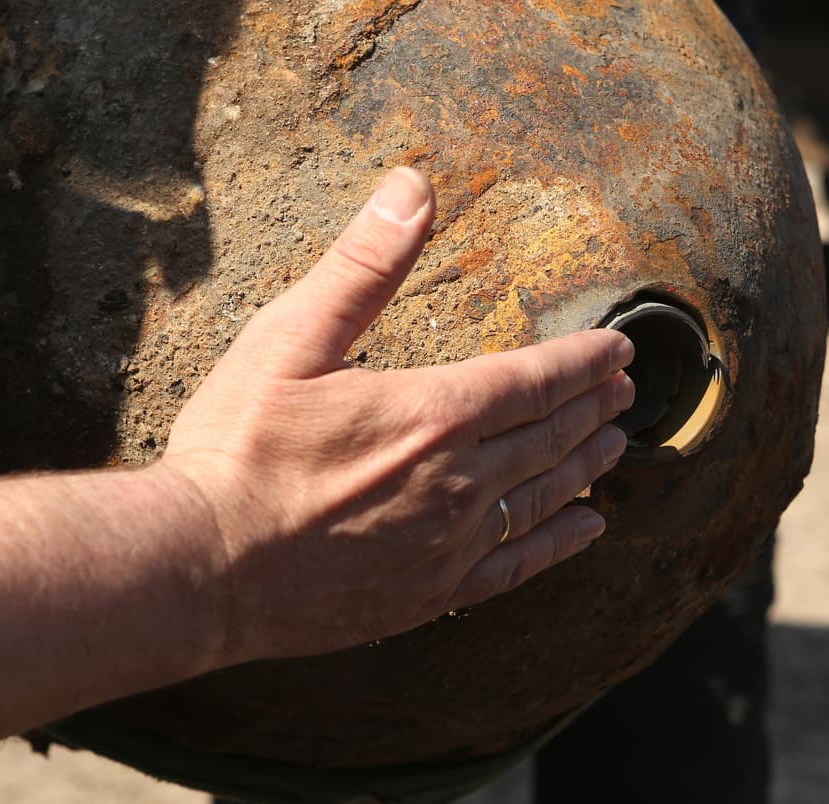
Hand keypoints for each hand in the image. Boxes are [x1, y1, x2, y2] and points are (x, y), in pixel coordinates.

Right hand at [162, 167, 633, 663]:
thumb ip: (363, 265)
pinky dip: (560, 543)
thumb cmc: (239, 448)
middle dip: (592, 407)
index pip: (536, 378)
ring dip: (586, 465)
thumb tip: (413, 187)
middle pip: (550, 436)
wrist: (203, 566)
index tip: (618, 349)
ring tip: (615, 445)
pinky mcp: (433, 591)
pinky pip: (518, 565)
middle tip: (625, 392)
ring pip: (545, 496)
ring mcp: (452, 541)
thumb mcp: (291, 338)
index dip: (584, 361)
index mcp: (436, 412)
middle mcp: (461, 479)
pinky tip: (589, 529)